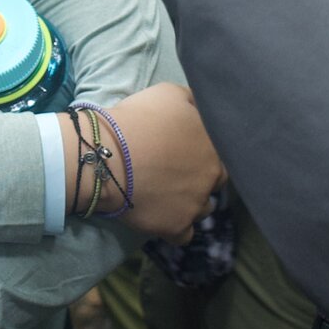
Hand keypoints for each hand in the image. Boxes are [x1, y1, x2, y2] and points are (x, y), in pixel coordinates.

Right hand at [100, 85, 225, 241]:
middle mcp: (212, 177)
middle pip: (216, 181)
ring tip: (168, 195)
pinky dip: (176, 228)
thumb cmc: (137, 119)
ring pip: (203, 209)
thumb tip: (203, 106)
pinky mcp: (177, 227)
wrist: (107, 156)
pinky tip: (164, 217)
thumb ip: (195, 100)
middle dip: (201, 177)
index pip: (222, 151)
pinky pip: (184, 234)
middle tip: (178, 172)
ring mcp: (196, 205)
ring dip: (191, 202)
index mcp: (213, 145)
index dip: (204, 150)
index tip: (186, 150)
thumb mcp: (169, 93)